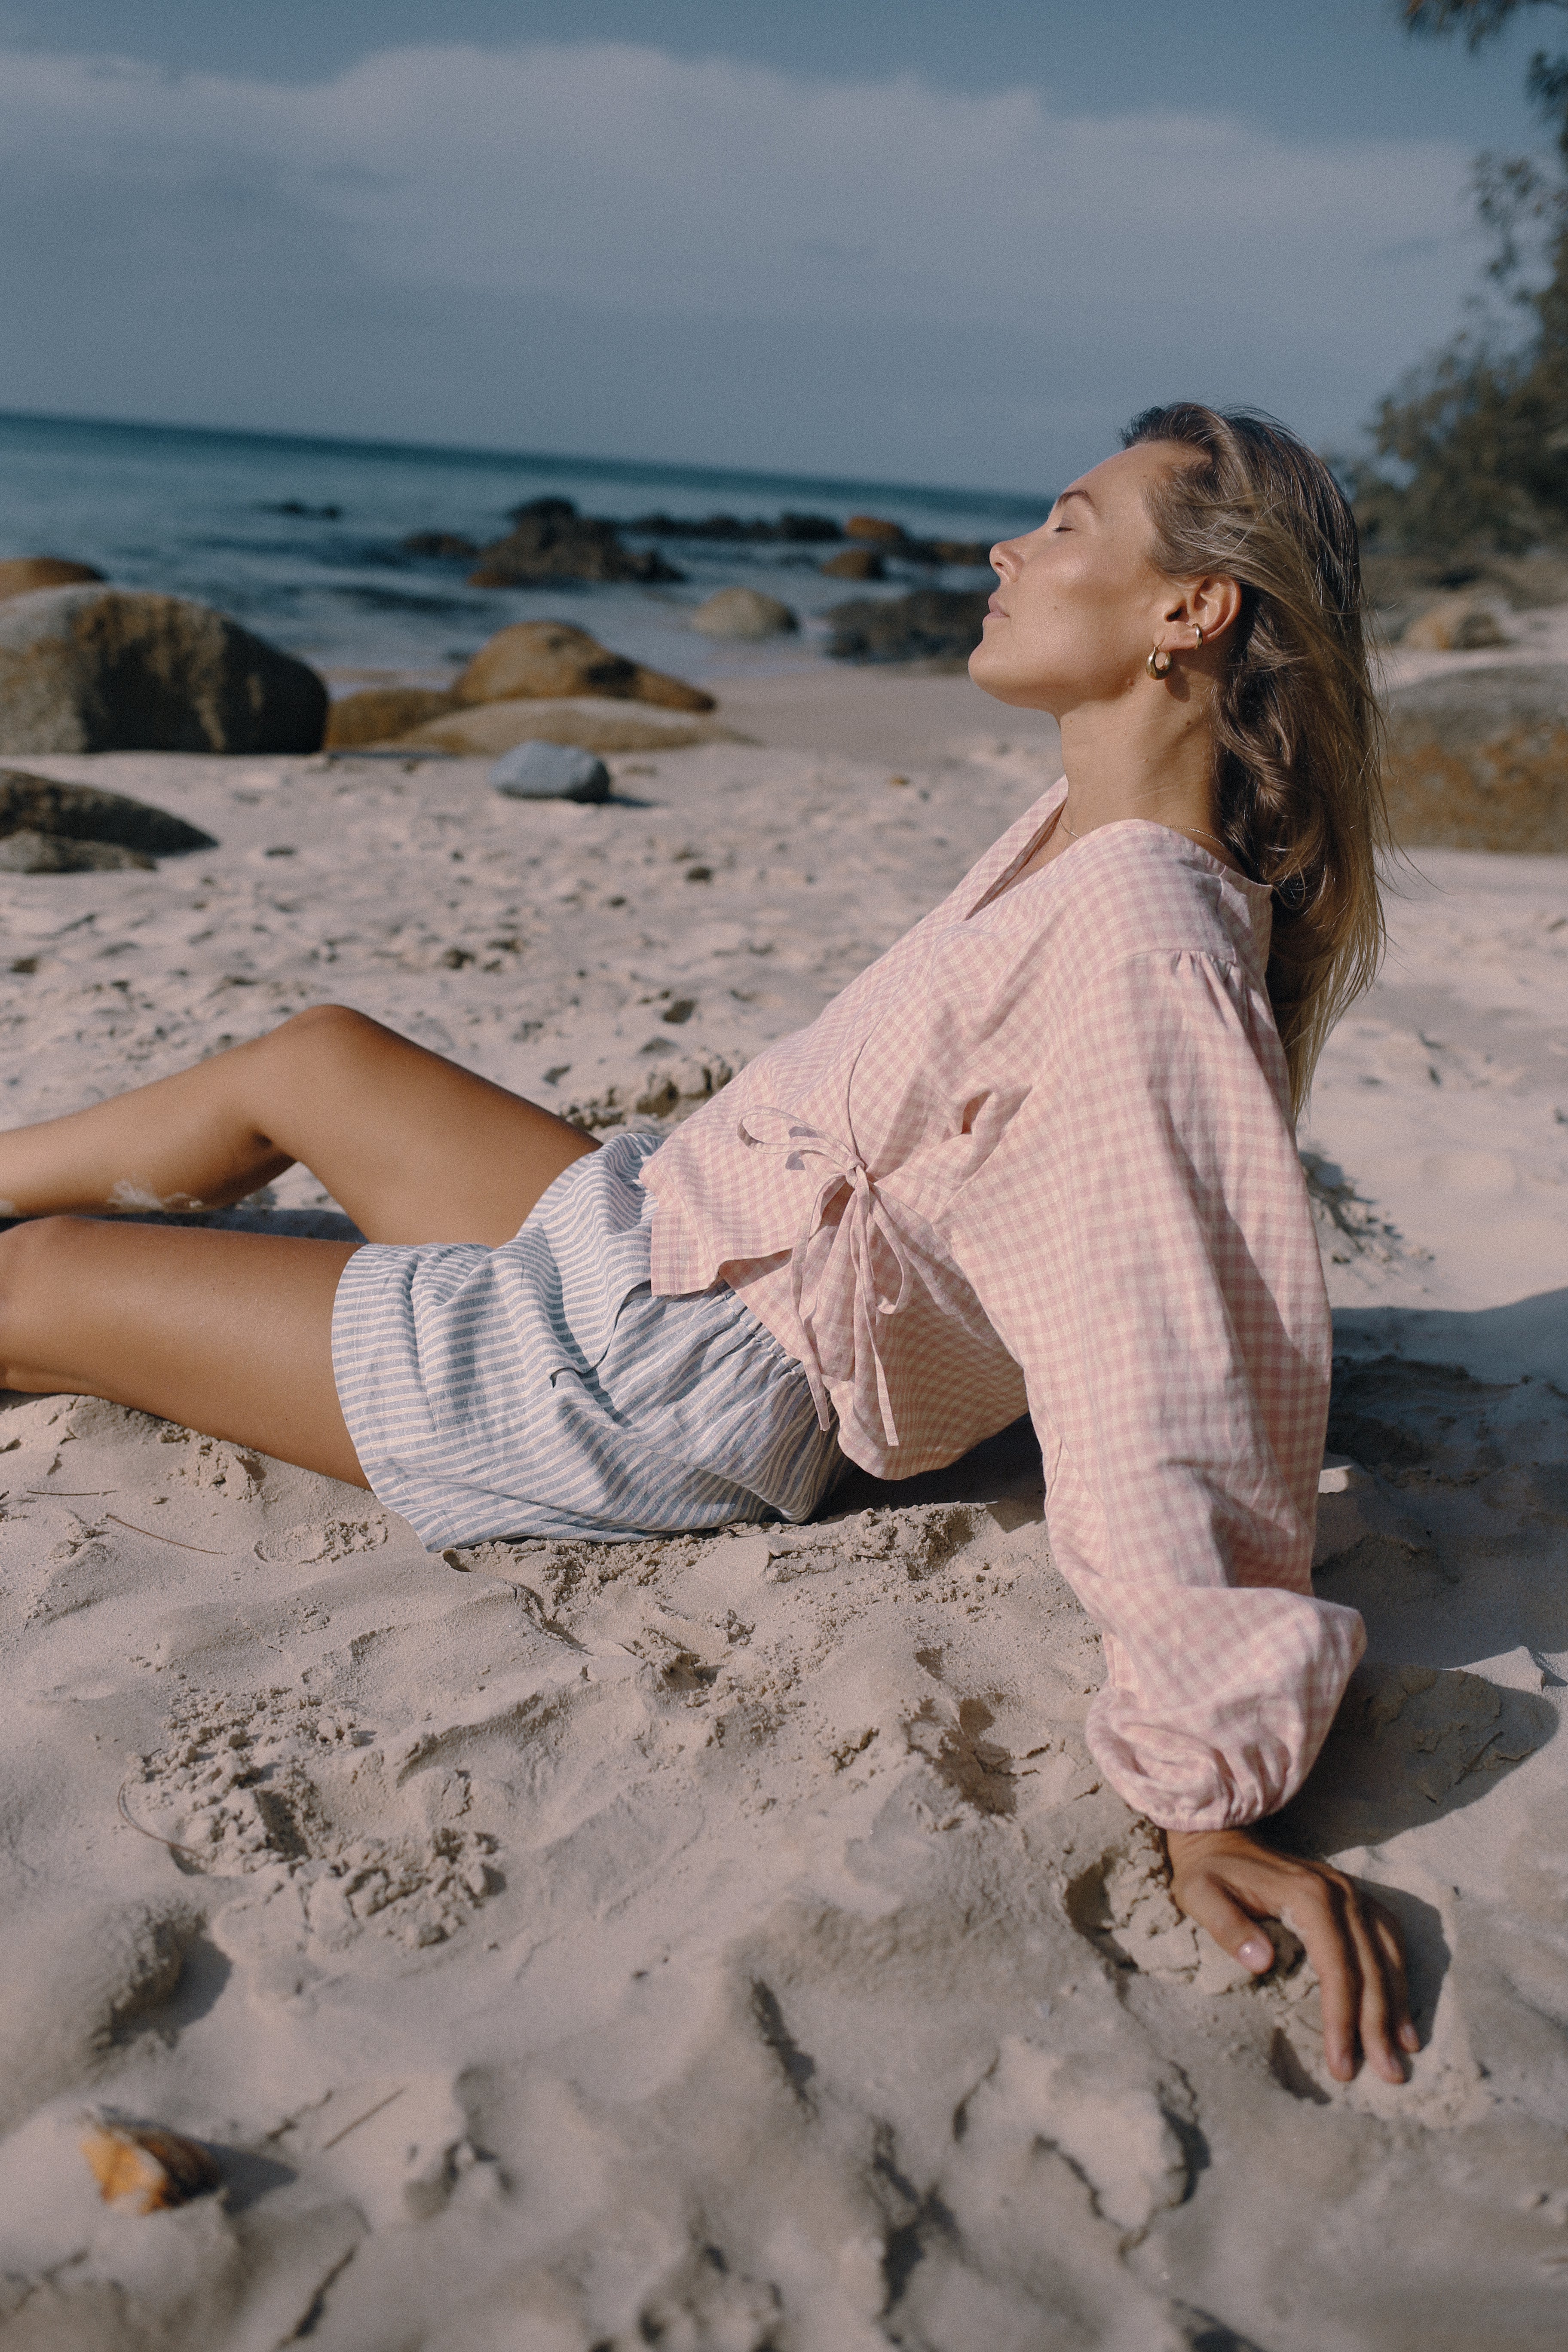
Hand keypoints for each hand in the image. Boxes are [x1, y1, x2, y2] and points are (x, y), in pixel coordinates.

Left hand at [1164, 1826, 1417, 2083]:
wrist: (1219, 1836)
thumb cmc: (1207, 1874)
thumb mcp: (1199, 1896)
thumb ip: (1228, 1927)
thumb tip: (1262, 1963)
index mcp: (1307, 1895)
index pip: (1336, 1967)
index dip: (1343, 2018)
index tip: (1342, 2063)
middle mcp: (1339, 1892)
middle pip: (1369, 1966)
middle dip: (1378, 2023)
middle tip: (1389, 2074)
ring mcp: (1350, 1892)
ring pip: (1387, 1953)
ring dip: (1397, 2002)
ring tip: (1406, 2048)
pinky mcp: (1353, 1896)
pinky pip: (1388, 1935)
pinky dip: (1398, 1971)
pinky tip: (1401, 2004)